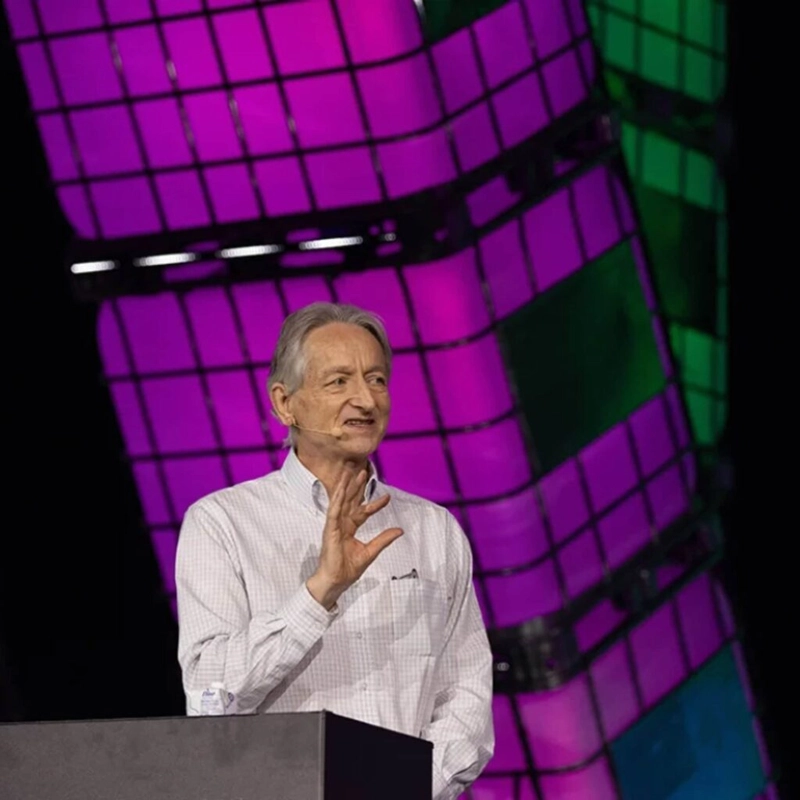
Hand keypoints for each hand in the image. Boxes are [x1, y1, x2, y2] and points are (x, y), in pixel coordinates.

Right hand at [306, 465, 402, 609]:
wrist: (336, 582)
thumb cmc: (347, 569)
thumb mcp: (370, 552)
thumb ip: (383, 539)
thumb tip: (399, 530)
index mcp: (349, 528)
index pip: (363, 512)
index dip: (375, 504)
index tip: (388, 497)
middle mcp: (341, 524)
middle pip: (350, 502)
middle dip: (357, 487)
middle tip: (364, 471)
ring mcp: (334, 526)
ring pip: (340, 502)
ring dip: (345, 487)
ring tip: (351, 473)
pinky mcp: (329, 530)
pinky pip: (333, 512)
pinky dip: (336, 500)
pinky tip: (340, 489)